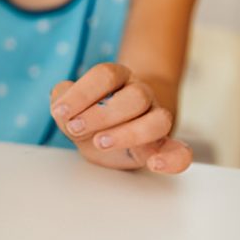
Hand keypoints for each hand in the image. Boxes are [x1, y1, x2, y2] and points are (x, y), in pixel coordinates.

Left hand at [50, 63, 191, 173]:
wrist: (110, 136)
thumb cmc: (89, 119)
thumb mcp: (70, 110)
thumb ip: (61, 102)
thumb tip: (60, 102)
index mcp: (117, 79)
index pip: (106, 75)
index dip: (82, 92)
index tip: (60, 112)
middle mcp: (141, 94)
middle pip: (135, 96)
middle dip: (102, 114)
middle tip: (76, 128)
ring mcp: (155, 119)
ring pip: (159, 120)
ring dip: (128, 134)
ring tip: (99, 142)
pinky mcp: (162, 147)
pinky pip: (180, 152)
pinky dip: (172, 159)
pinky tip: (155, 165)